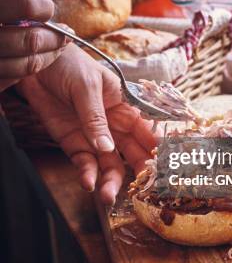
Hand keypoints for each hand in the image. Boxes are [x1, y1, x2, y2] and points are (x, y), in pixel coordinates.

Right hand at [0, 0, 69, 91]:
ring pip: (22, 65)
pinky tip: (32, 59)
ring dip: (46, 57)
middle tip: (64, 33)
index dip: (41, 7)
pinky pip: (7, 80)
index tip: (46, 8)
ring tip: (57, 47)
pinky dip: (23, 70)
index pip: (24, 6)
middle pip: (27, 40)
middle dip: (52, 37)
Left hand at [18, 44, 156, 203]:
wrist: (38, 65)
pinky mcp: (74, 144)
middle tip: (140, 190)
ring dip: (110, 181)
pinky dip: (87, 174)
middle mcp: (114, 125)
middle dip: (137, 171)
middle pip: (131, 152)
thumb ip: (96, 118)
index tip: (162, 166)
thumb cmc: (71, 65)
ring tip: (107, 197)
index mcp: (126, 106)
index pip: (146, 130)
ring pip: (109, 164)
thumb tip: (107, 148)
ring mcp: (94, 137)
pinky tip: (89, 184)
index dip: (155, 148)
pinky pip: (85, 163)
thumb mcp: (87, 87)